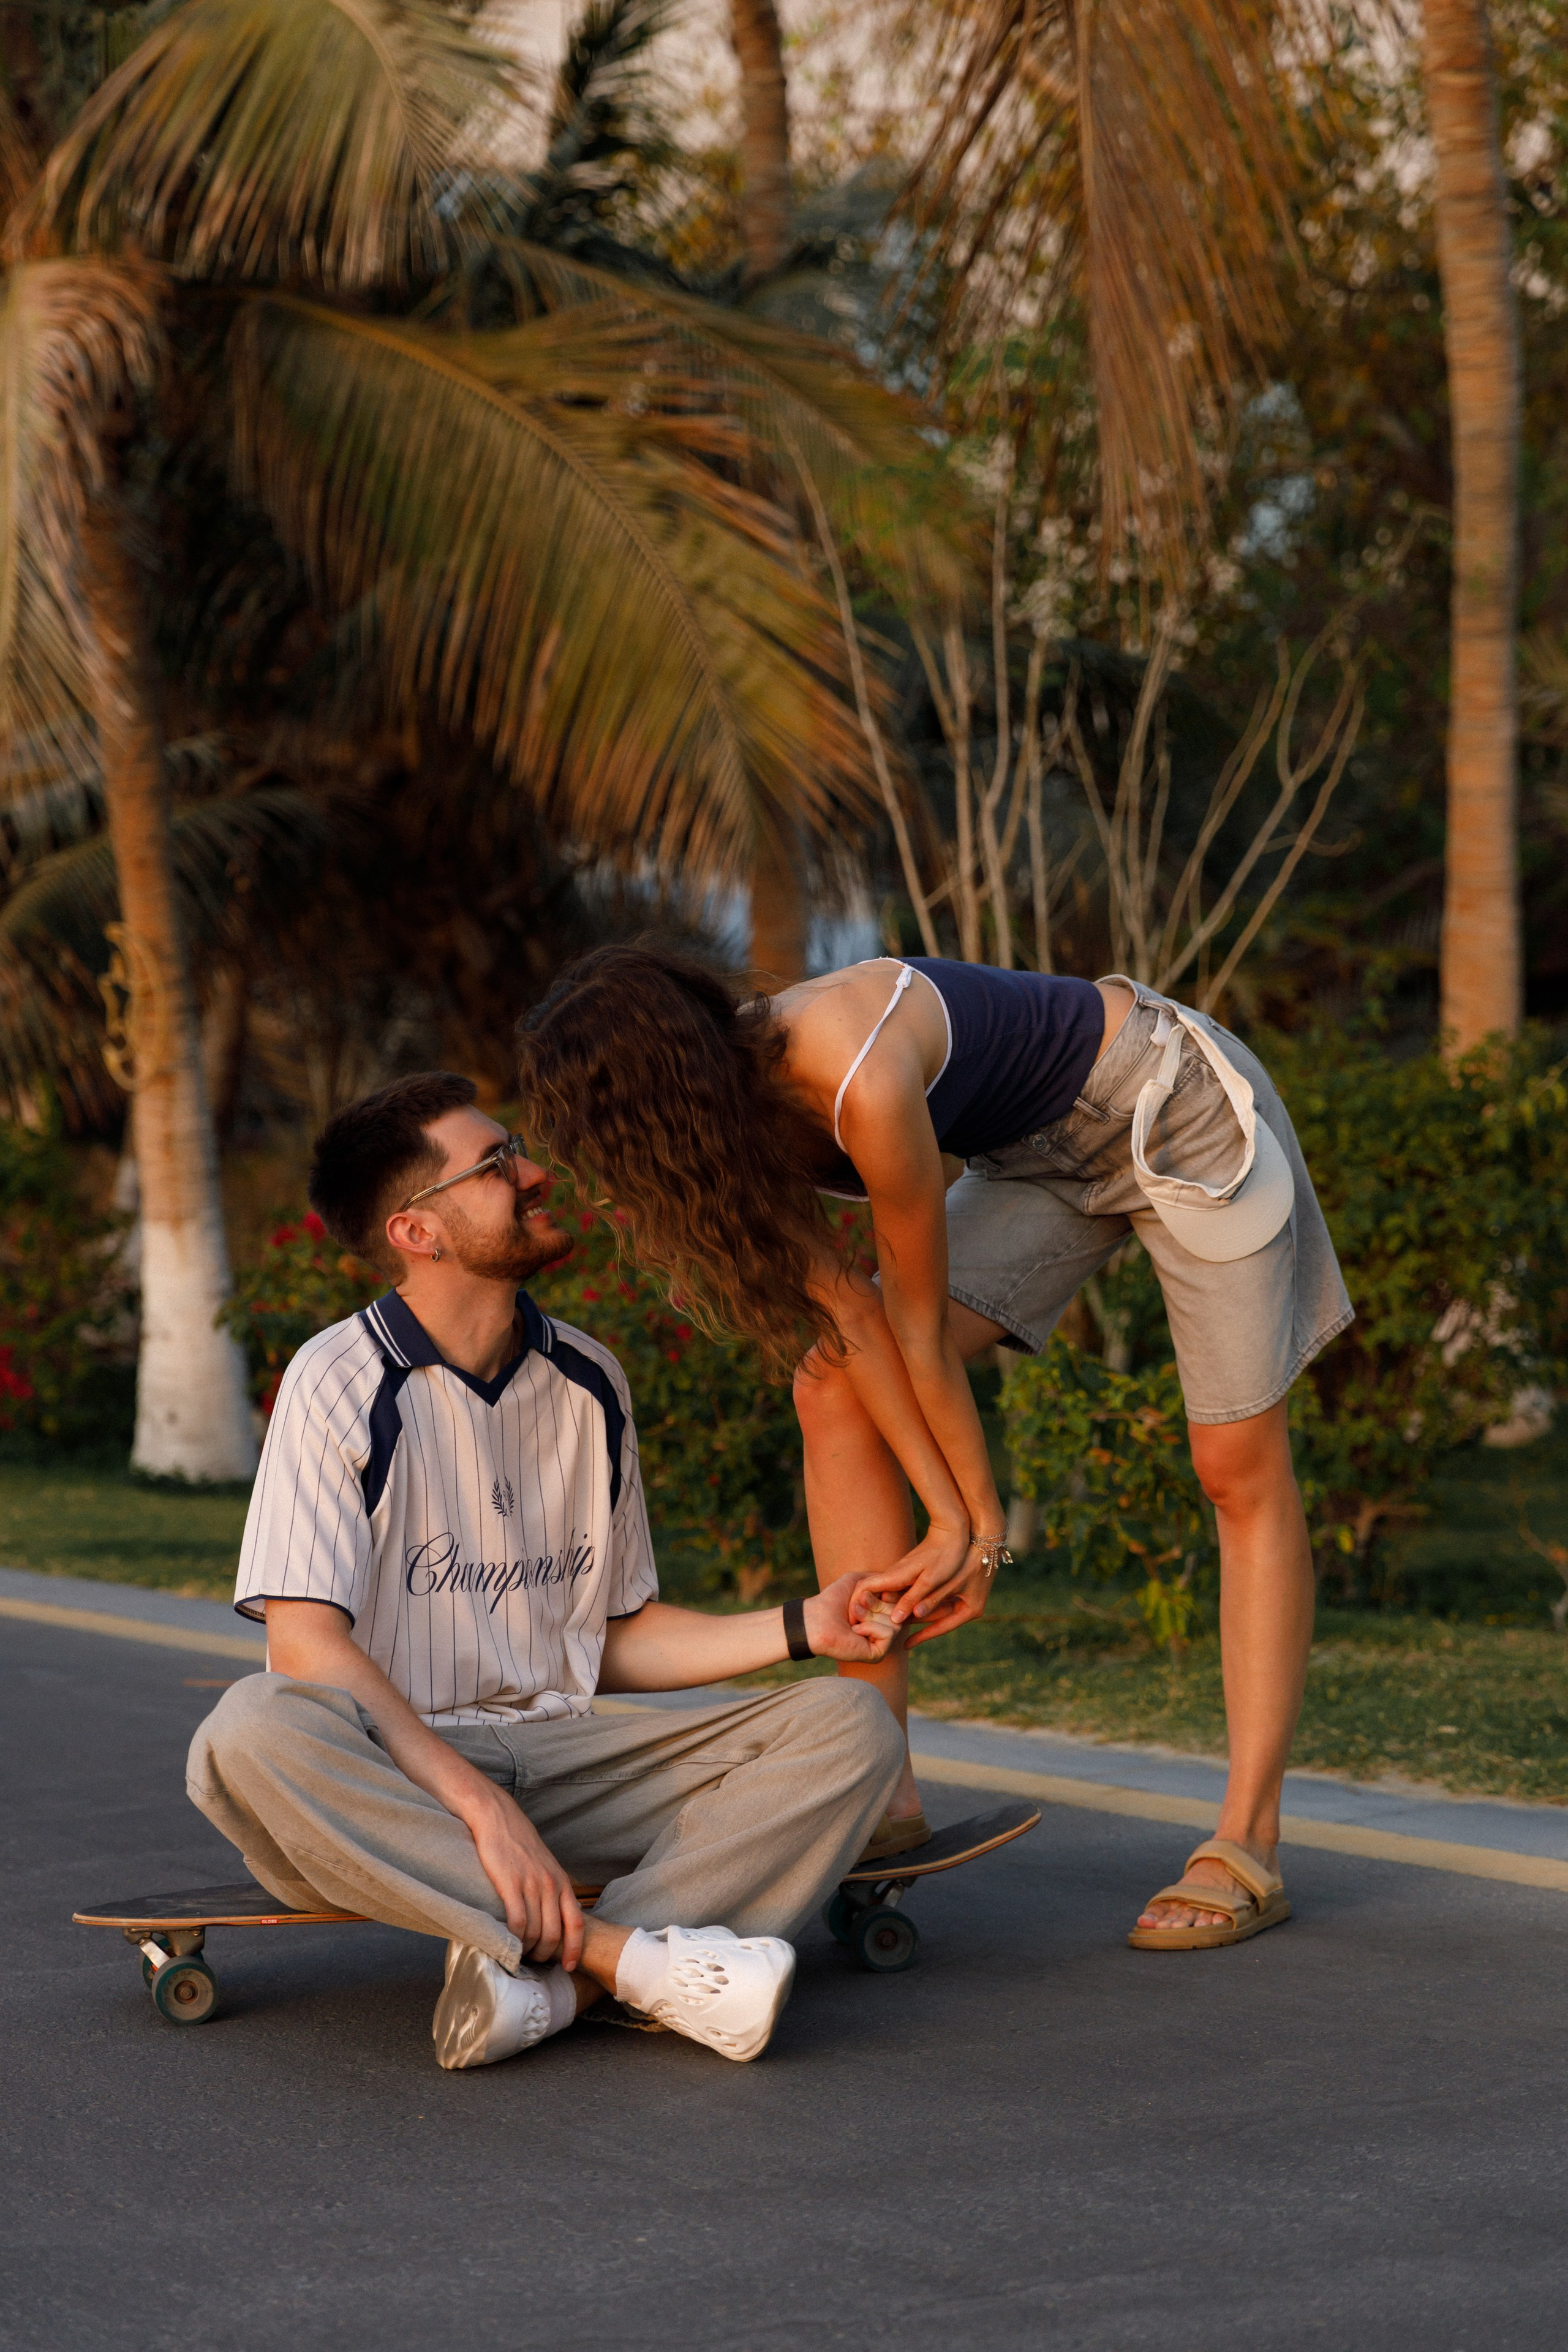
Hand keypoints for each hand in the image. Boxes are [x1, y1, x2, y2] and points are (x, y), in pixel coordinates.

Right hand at [461, 1785, 584, 1970]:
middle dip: (545, 1954)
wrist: (498, 1818)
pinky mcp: (510, 1885)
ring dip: (526, 1949)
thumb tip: (554, 1917)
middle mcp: (551, 1885)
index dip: (574, 1949)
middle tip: (534, 1961)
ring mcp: (531, 1885)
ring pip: (534, 1932)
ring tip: (518, 1954)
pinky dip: (513, 1939)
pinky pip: (516, 1922)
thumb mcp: (545, 1865)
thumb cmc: (520, 1844)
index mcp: (562, 1882)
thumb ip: (552, 1889)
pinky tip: (507, 1942)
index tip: (569, 1966)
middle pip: (554, 1934)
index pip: (576, 1923)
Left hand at [803, 1573, 899, 1663]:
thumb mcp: (857, 1581)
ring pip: (896, 1622)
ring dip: (871, 1615)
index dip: (885, 1593)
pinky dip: (871, 1628)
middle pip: (899, 1610)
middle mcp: (884, 1629)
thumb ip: (879, 1578)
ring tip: (853, 1619)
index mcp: (881, 1614)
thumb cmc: (833, 1599)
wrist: (816, 1619)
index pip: (899, 1601)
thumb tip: (899, 1581)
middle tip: (854, 1607)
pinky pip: (889, 1634)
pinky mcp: (878, 1654)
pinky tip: (855, 1631)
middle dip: (876, 1604)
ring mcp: (882, 1643)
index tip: (863, 1594)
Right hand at [849, 1520, 972, 1631]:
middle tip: (868, 1630)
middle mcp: (893, 1575)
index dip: (855, 1604)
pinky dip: (896, 1605)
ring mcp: (900, 1575)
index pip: (863, 1588)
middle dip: (868, 1612)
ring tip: (886, 1629)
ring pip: (885, 1595)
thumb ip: (912, 1599)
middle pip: (872, 1595)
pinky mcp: (908, 1576)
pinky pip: (897, 1592)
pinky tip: (905, 1617)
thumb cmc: (944, 1556)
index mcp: (894, 1575)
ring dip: (883, 1610)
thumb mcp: (930, 1581)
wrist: (952, 1533)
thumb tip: (895, 1620)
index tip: (854, 1620)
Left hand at [897, 1554, 994, 1650]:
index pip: (942, 1628)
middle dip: (918, 1621)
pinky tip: (909, 1597)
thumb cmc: (969, 1559)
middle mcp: (968, 1606)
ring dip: (919, 1608)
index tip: (905, 1645)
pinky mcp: (959, 1585)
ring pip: (937, 1606)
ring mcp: (964, 1596)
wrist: (985, 1537)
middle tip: (896, 1627)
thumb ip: (930, 1599)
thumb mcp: (949, 1582)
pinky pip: (939, 1595)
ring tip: (898, 1613)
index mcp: (971, 1611)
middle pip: (938, 1618)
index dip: (922, 1637)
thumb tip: (908, 1617)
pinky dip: (925, 1597)